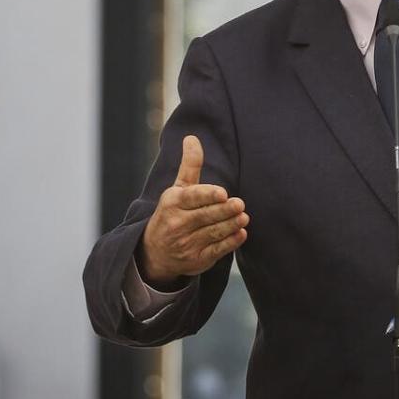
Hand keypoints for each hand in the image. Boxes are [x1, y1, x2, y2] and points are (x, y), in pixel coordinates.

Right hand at [139, 135, 248, 287]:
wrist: (155, 252)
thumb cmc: (173, 212)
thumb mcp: (178, 189)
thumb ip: (190, 165)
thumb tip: (192, 137)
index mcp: (173, 203)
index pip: (191, 198)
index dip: (207, 196)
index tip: (222, 193)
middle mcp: (177, 224)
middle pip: (204, 216)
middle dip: (223, 211)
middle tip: (240, 204)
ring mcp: (186, 244)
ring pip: (212, 233)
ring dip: (229, 226)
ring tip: (243, 218)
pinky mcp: (196, 260)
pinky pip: (215, 251)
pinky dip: (229, 243)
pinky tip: (240, 234)